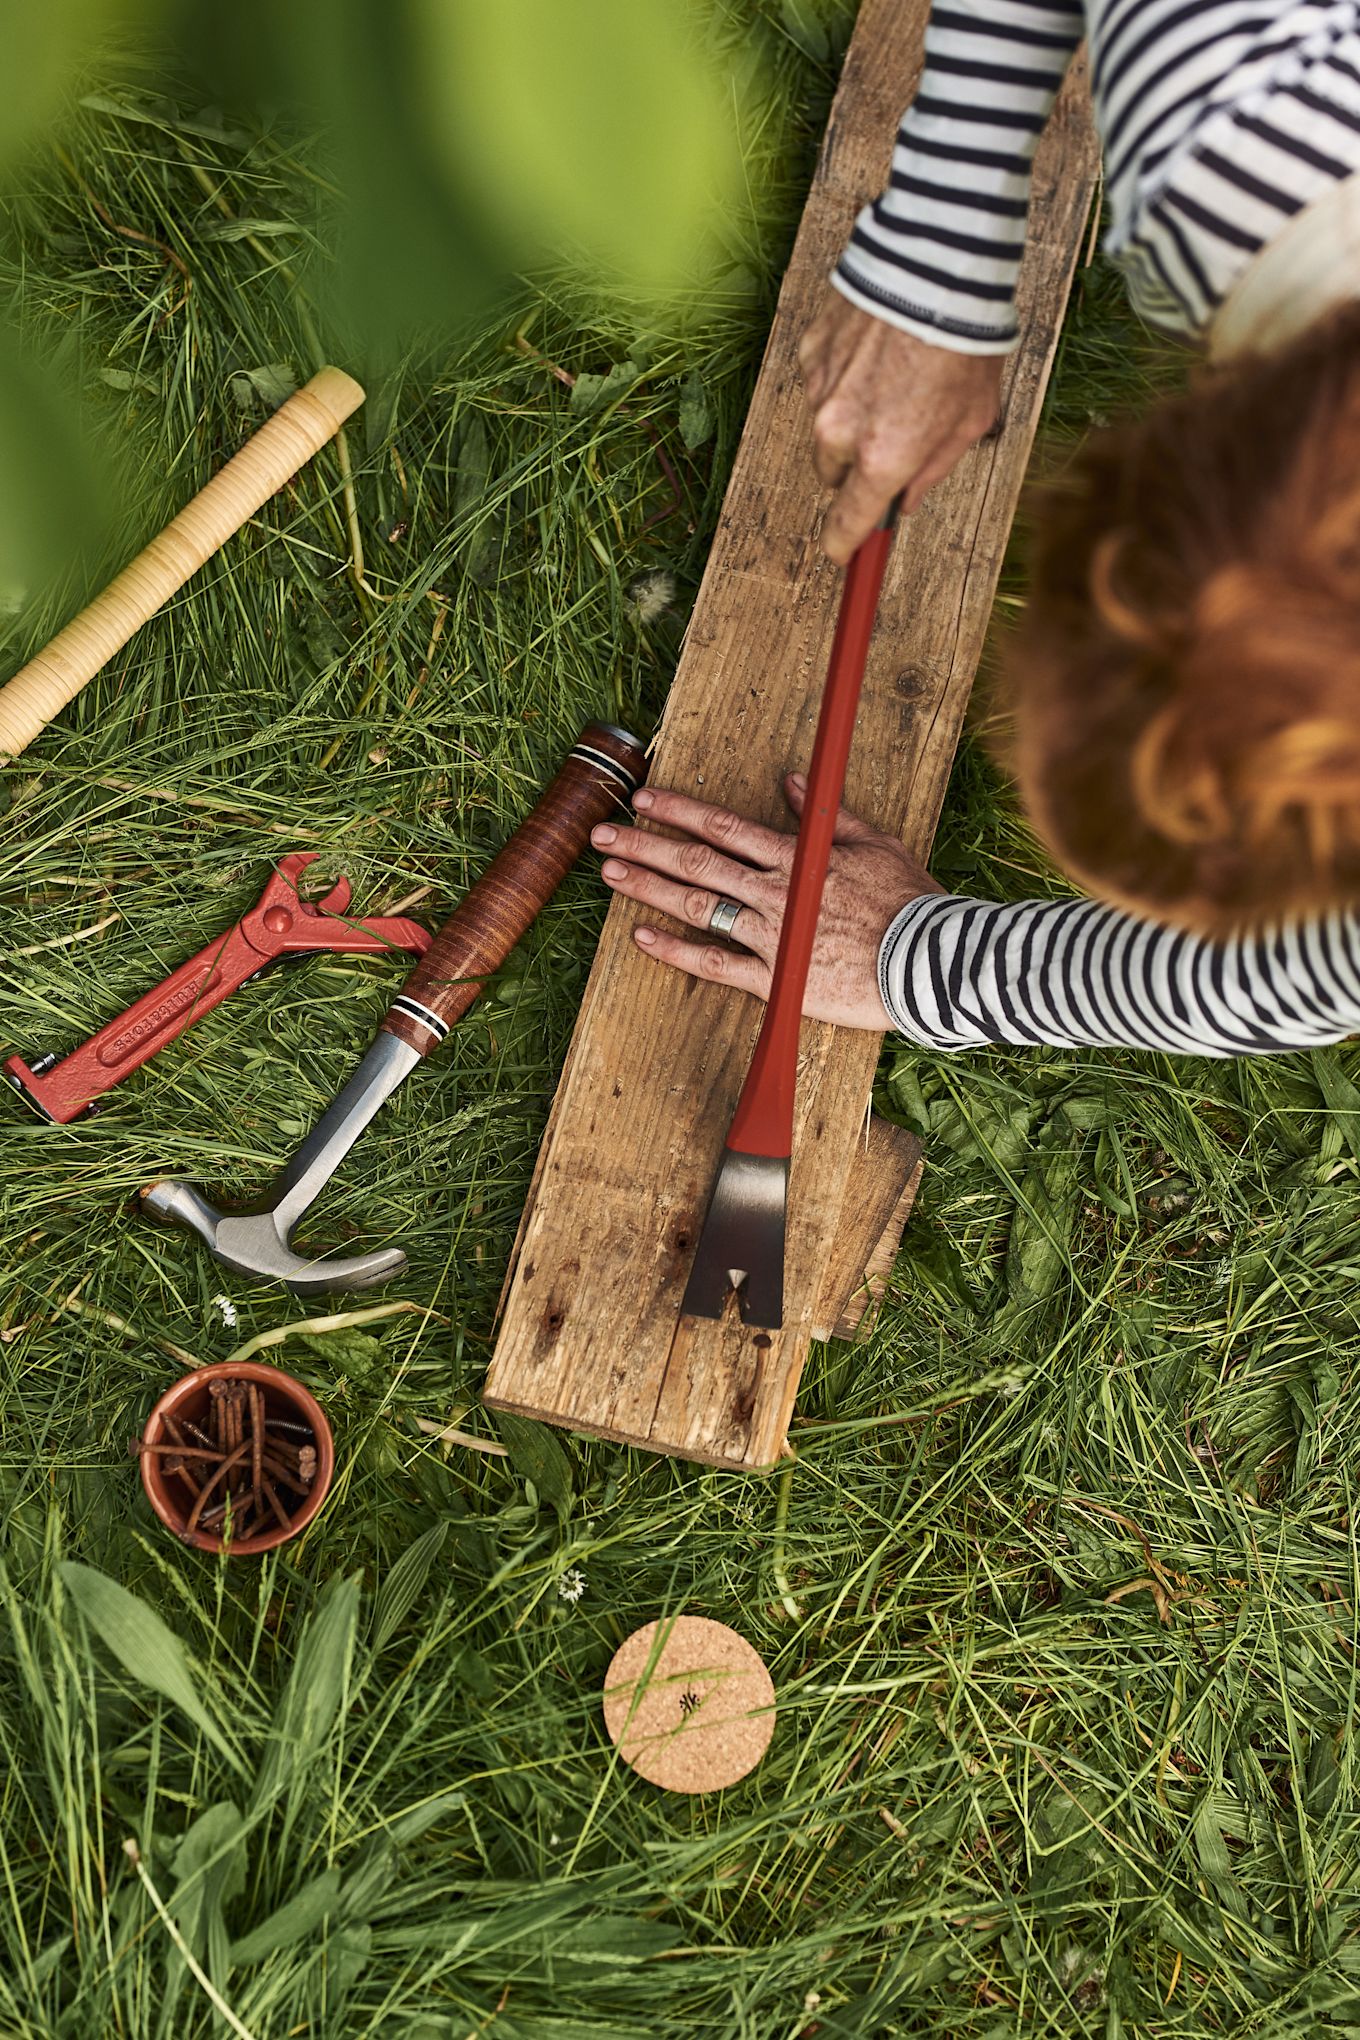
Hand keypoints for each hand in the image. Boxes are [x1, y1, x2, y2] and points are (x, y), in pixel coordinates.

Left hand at [590, 775, 943, 1029]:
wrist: (930, 963)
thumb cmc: (909, 902)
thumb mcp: (874, 842)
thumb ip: (824, 812)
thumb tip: (791, 780)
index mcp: (796, 857)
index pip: (724, 826)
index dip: (679, 810)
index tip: (643, 799)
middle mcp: (774, 892)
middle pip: (697, 863)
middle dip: (645, 845)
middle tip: (603, 835)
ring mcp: (770, 936)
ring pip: (697, 906)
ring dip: (648, 888)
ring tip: (610, 875)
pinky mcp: (774, 979)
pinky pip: (714, 964)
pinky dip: (675, 950)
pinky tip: (642, 937)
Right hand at [798, 294, 1003, 563]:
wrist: (939, 267)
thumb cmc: (965, 345)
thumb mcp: (971, 421)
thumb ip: (934, 470)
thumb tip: (906, 499)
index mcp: (882, 458)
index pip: (847, 524)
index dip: (845, 544)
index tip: (844, 553)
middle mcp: (840, 431)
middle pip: (832, 475)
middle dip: (855, 468)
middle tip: (891, 438)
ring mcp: (820, 390)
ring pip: (824, 426)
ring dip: (849, 416)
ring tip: (891, 379)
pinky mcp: (812, 351)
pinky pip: (820, 381)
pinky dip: (842, 376)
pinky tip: (875, 351)